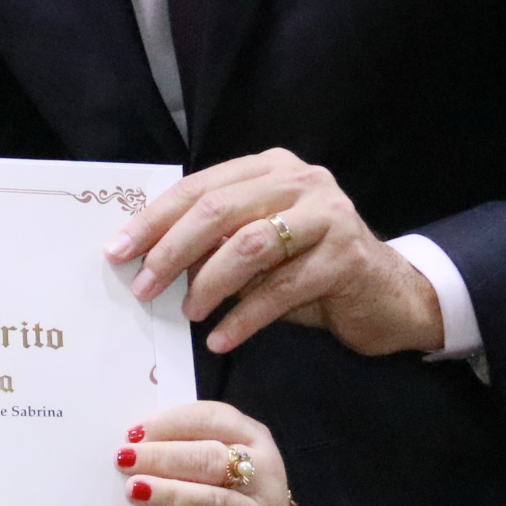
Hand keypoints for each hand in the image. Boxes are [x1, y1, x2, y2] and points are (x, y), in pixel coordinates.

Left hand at [108, 149, 441, 356]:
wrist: (389, 296)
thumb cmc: (310, 271)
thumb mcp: (259, 248)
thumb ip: (215, 242)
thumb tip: (145, 258)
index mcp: (269, 168)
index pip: (198, 188)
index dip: (153, 220)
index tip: (116, 251)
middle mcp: (300, 180)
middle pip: (218, 210)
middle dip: (171, 250)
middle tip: (142, 287)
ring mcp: (328, 214)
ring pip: (250, 245)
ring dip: (208, 283)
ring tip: (186, 312)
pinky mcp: (347, 256)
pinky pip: (282, 288)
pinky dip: (244, 316)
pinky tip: (221, 337)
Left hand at [116, 400, 293, 505]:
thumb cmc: (228, 486)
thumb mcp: (221, 453)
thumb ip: (184, 443)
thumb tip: (132, 442)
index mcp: (252, 436)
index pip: (212, 419)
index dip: (170, 424)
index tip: (132, 434)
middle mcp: (260, 472)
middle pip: (211, 459)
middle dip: (163, 458)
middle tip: (123, 460)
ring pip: (212, 503)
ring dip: (168, 495)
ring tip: (133, 491)